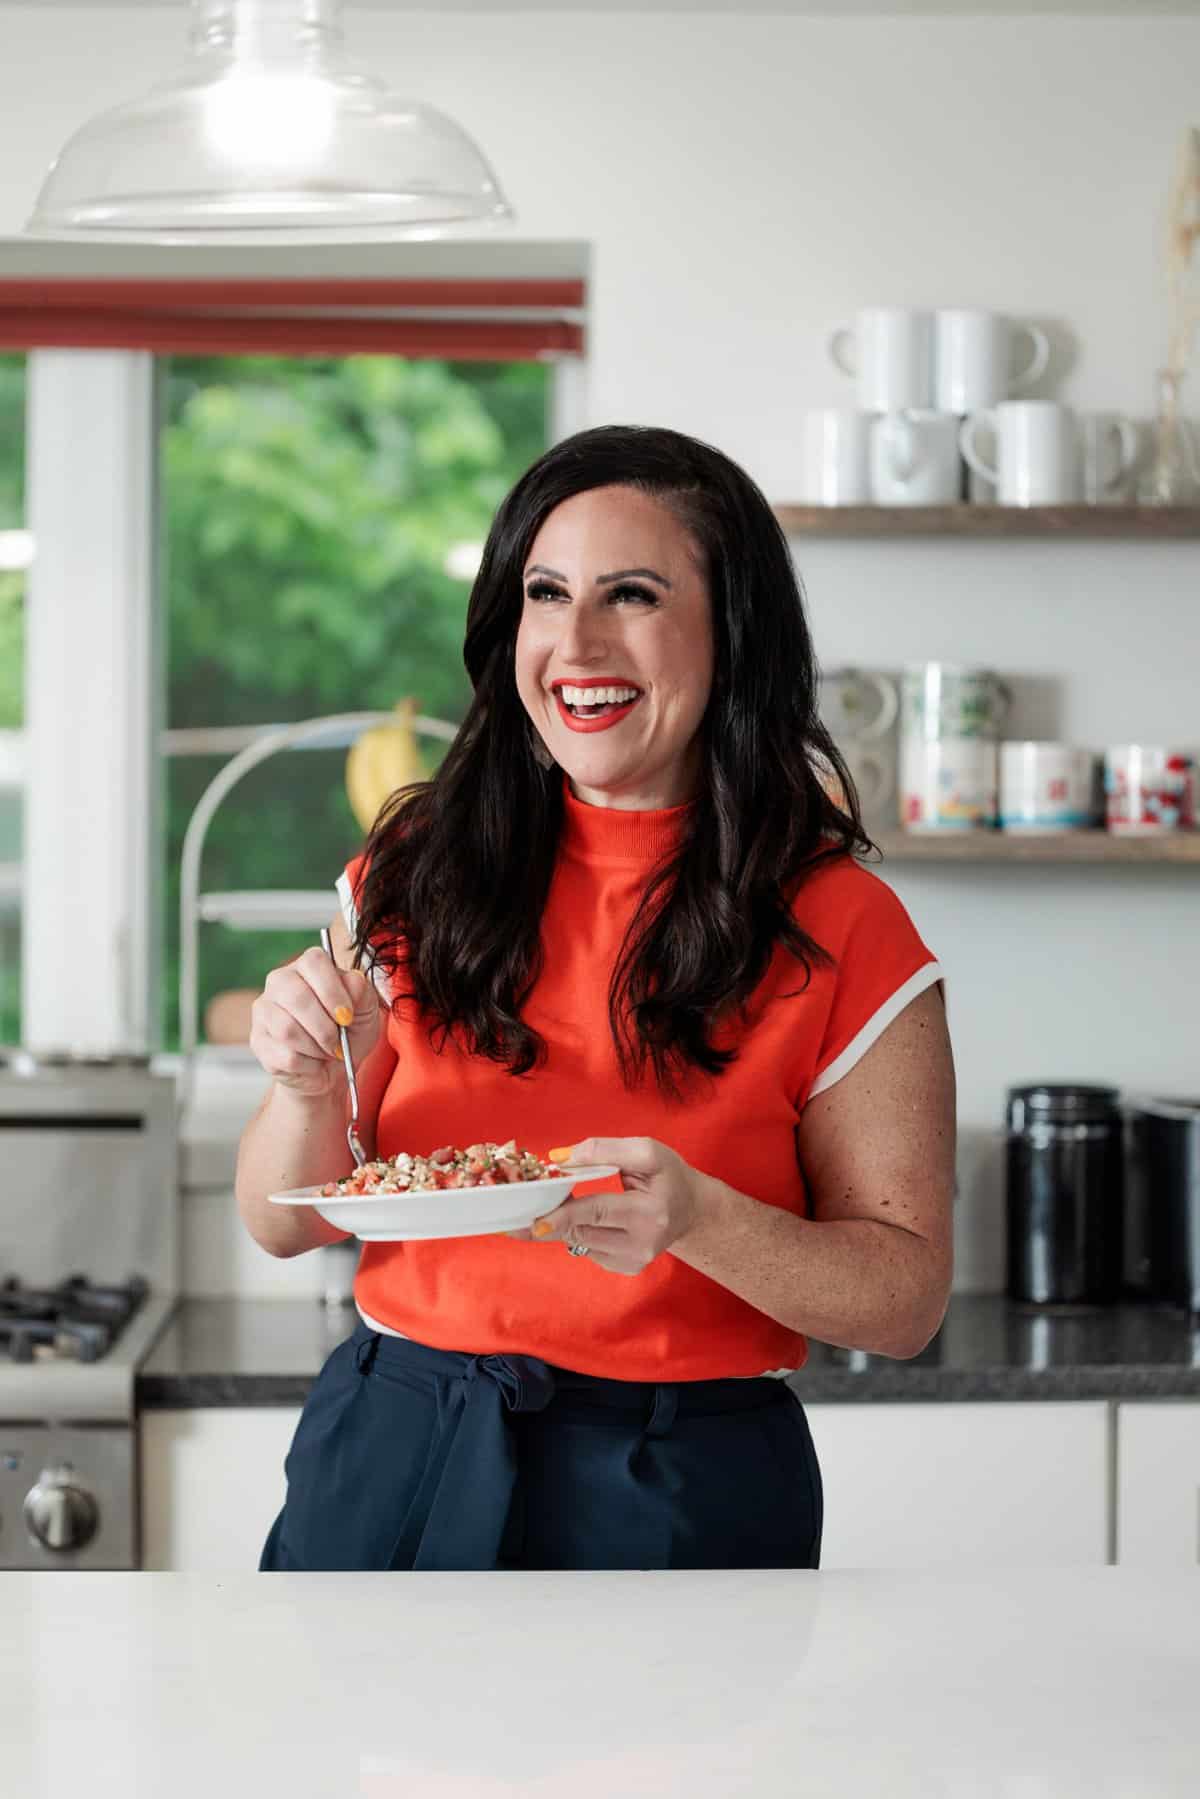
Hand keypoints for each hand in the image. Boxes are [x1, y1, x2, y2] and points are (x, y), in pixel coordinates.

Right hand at [249, 947, 382, 1099]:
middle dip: (325, 1027)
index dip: (332, 991)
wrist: (337, 1068)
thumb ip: (361, 991)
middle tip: (339, 1041)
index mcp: (307, 966)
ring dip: (317, 1047)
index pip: (313, 962)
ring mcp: (264, 1010)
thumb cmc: (350, 1031)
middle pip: (297, 997)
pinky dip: (309, 1065)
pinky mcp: (258, 1041)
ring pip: (287, 1029)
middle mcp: (280, 981)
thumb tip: (352, 981)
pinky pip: (285, 1055)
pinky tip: (313, 1061)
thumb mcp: (366, 1009)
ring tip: (327, 1050)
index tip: (347, 1015)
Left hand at [525, 1137, 710, 1275]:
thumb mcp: (645, 1152)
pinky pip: (588, 1249)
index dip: (564, 1214)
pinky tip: (583, 1218)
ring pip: (580, 1242)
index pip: (598, 1211)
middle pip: (582, 1231)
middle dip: (550, 1218)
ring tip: (555, 1204)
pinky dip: (578, 1232)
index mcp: (650, 1212)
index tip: (535, 1222)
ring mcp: (634, 1261)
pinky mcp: (626, 1268)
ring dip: (562, 1223)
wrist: (692, 1210)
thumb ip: (603, 1150)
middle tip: (520, 1212)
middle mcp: (642, 1244)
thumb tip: (560, 1159)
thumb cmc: (669, 1176)